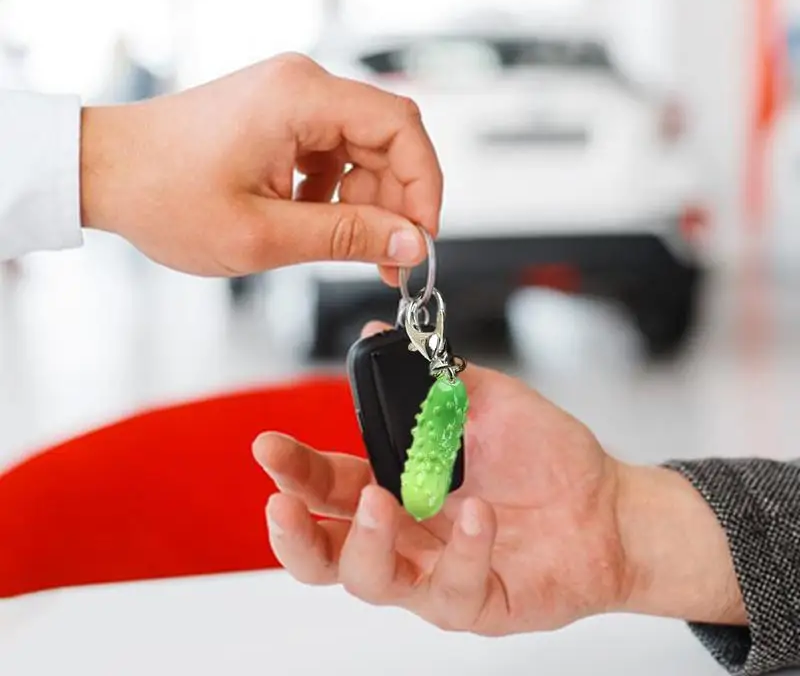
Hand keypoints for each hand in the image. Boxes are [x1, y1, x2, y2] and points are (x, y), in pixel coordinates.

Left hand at [79, 54, 441, 279]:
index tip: (421, 235)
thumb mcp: (263, 233)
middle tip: (390, 258)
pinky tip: (314, 223)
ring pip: (363, 149)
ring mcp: (291, 99)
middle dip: (396, 202)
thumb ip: (346, 237)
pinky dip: (338, 192)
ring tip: (350, 249)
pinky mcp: (281, 117)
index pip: (401, 126)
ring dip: (367, 201)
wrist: (104, 172)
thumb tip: (410, 242)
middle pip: (387, 139)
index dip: (424, 184)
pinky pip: (334, 152)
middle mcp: (302, 86)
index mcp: (301, 98)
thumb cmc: (163, 194)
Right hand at [252, 323, 744, 634]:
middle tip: (283, 503)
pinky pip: (449, 587)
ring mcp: (433, 574)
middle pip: (325, 550)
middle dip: (295, 530)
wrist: (605, 504)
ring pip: (368, 581)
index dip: (294, 470)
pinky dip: (461, 548)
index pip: (328, 485)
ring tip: (387, 503)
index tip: (268, 446)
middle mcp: (405, 534)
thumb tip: (380, 331)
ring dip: (367, 542)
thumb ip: (434, 375)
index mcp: (396, 484)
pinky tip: (479, 514)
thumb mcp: (487, 400)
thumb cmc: (545, 456)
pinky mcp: (473, 603)